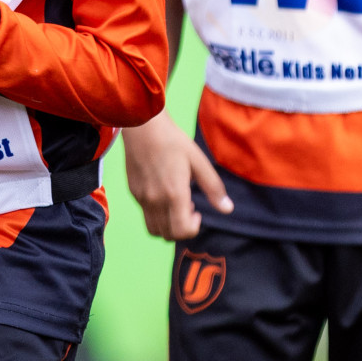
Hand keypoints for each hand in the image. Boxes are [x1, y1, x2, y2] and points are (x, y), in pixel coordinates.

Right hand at [121, 111, 232, 240]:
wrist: (142, 126)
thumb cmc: (173, 141)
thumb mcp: (198, 161)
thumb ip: (213, 187)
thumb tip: (227, 209)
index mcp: (174, 193)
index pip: (183, 231)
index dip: (194, 228)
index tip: (197, 211)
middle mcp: (155, 200)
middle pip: (169, 235)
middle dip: (182, 229)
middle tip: (187, 207)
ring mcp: (142, 198)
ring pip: (154, 229)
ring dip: (167, 225)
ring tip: (174, 204)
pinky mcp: (133, 192)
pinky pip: (145, 215)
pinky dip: (156, 214)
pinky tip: (163, 193)